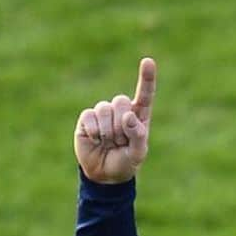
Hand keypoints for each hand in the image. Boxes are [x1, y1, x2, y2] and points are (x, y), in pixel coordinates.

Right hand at [74, 58, 156, 182]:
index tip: (148, 61)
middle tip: (120, 141)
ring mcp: (103, 112)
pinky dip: (94, 132)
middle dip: (121, 124)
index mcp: (139, 116)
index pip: (145, 94)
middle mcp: (121, 111)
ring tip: (109, 143)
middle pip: (121, 101)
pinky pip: (90, 116)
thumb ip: (137, 135)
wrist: (104, 174)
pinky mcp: (87, 118)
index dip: (146, 78)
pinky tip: (96, 140)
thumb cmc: (126, 162)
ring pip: (105, 108)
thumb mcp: (137, 153)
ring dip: (108, 131)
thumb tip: (128, 116)